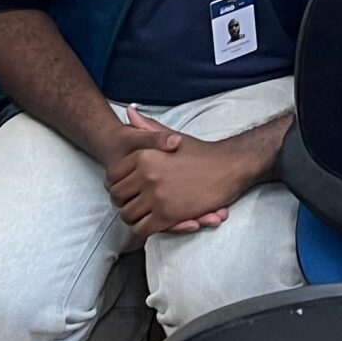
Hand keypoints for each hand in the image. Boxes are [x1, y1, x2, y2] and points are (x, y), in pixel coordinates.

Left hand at [101, 109, 245, 237]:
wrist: (229, 166)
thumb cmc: (201, 152)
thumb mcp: (172, 136)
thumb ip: (148, 127)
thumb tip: (129, 111)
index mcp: (144, 156)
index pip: (112, 177)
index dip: (117, 185)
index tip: (127, 188)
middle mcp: (146, 175)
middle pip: (117, 197)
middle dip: (124, 202)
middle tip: (135, 202)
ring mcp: (156, 196)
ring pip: (127, 215)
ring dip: (133, 217)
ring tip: (144, 213)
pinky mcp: (167, 215)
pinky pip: (142, 229)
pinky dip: (144, 229)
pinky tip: (153, 223)